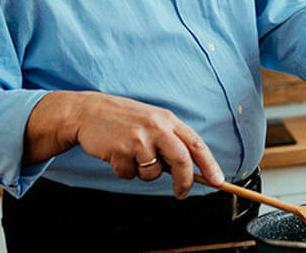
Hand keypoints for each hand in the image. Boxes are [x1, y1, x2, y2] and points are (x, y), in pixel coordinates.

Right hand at [25, 91, 223, 198]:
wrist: (88, 111)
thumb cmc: (123, 119)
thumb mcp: (152, 122)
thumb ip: (169, 141)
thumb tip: (188, 171)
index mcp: (168, 120)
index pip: (196, 144)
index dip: (210, 164)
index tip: (218, 180)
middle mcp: (157, 127)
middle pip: (182, 160)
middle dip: (184, 182)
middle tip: (182, 193)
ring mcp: (139, 138)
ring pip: (153, 173)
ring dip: (143, 173)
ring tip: (130, 155)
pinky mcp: (121, 149)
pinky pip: (129, 175)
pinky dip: (123, 171)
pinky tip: (115, 154)